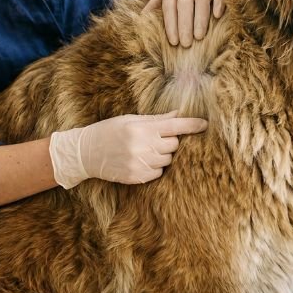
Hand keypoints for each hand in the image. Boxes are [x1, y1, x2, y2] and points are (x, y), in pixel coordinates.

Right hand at [49, 111, 207, 187]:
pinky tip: (141, 161)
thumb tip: (178, 114)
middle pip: (174, 144)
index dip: (192, 125)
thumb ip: (155, 120)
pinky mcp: (137, 177)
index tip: (205, 124)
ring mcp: (139, 163)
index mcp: (141, 128)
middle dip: (169, 141)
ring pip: (167, 160)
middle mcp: (142, 145)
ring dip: (162, 155)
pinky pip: (158, 173)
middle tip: (154, 139)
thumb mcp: (130, 120)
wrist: (86, 152)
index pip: (174, 126)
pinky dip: (155, 168)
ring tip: (145, 150)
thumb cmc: (109, 131)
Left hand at [143, 0, 224, 46]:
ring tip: (199, 37)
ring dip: (201, 18)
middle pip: (184, 3)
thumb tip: (141, 18)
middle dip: (184, 25)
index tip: (173, 42)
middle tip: (186, 44)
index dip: (171, 24)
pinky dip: (218, 2)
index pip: (169, 5)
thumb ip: (158, 0)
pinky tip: (217, 16)